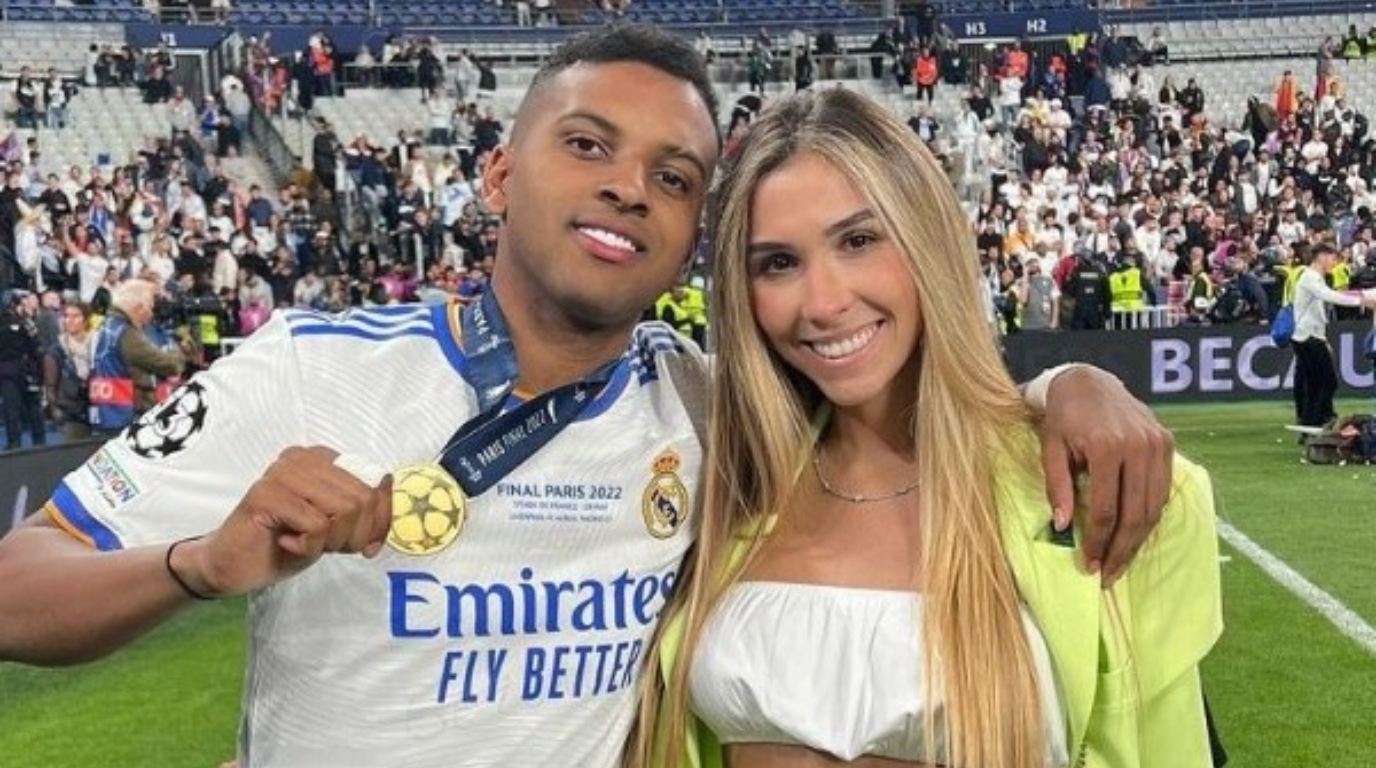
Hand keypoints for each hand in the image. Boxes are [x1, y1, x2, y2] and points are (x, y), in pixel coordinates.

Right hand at [175, 447, 391, 597]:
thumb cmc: (286, 542)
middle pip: (363, 497)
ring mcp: (282, 473)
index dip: (380, 519)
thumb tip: (390, 507)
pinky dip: (310, 546)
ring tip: (308, 544)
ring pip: (344, 509)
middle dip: (356, 535)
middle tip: (332, 548)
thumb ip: (361, 511)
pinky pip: (316, 525)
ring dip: (333, 540)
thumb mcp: (335, 526)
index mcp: (323, 458)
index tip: (370, 544)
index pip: (377, 481)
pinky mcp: (266, 495)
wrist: (234, 564)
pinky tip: (287, 543)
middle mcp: (303, 458)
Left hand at [1035, 366, 1173, 586]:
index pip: (1105, 509)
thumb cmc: (1063, 418)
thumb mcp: (1050, 448)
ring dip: (1138, 540)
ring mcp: (1157, 444)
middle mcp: (1137, 446)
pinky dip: (1150, 516)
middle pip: (1135, 513)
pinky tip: (1135, 534)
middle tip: (1108, 576)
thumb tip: (1062, 527)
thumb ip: (1057, 487)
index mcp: (1106, 447)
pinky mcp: (1167, 443)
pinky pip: (1162, 491)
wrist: (1088, 381)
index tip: (1089, 565)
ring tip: (1121, 563)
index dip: (1098, 541)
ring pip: (1154, 506)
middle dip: (1122, 550)